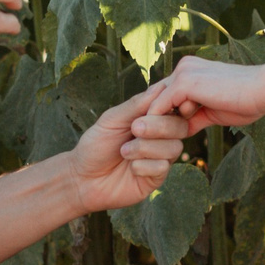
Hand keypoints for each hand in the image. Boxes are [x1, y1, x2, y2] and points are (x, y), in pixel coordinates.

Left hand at [68, 83, 191, 214]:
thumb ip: (137, 105)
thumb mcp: (113, 119)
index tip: (152, 109)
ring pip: (174, 147)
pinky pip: (163, 167)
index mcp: (152, 118)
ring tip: (124, 151)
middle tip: (135, 129)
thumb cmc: (97, 144)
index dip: (170, 105)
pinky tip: (131, 168)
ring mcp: (161, 157)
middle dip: (159, 126)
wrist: (83, 178)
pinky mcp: (157, 177)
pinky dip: (144, 166)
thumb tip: (162, 86)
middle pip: (180, 126)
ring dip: (146, 148)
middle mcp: (161, 136)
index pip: (173, 106)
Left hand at [151, 56, 264, 135]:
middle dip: (150, 120)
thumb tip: (181, 130)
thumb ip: (195, 117)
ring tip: (142, 143)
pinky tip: (152, 140)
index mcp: (191, 70)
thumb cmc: (246, 101)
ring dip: (150, 123)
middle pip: (156, 96)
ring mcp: (183, 73)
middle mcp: (183, 67)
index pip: (166, 94)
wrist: (262, 91)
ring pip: (155, 102)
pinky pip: (160, 107)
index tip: (151, 136)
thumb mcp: (214, 111)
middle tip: (138, 141)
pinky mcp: (184, 83)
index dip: (160, 116)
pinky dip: (156, 124)